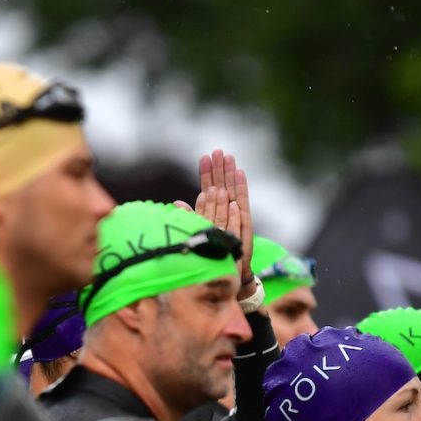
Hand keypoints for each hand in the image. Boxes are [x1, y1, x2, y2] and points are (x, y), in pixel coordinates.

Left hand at [194, 149, 254, 283]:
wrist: (229, 269)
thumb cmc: (214, 252)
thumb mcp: (199, 231)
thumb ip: (191, 215)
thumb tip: (176, 203)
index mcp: (213, 211)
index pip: (209, 188)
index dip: (206, 174)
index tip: (204, 157)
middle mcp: (225, 209)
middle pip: (222, 184)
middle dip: (219, 168)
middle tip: (218, 150)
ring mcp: (236, 213)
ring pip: (232, 188)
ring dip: (230, 173)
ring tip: (229, 157)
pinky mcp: (244, 219)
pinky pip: (243, 199)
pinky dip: (241, 186)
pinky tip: (240, 173)